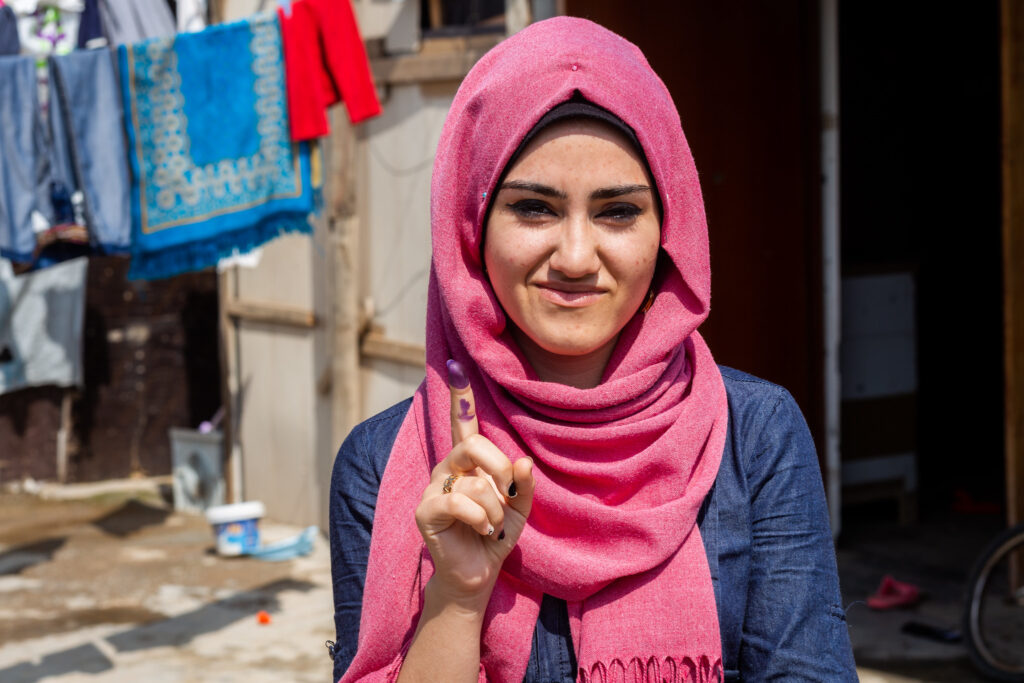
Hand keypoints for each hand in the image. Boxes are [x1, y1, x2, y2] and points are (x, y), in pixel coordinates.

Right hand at [414, 359, 534, 607]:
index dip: (459, 396)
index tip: (456, 365)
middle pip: (474, 445)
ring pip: (475, 481)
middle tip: (508, 496)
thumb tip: (522, 460)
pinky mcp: (426, 511)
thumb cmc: (496, 534)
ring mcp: (434, 488)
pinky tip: (483, 532)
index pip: (462, 423)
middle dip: (500, 470)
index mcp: (469, 462)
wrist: (478, 574)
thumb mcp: (520, 507)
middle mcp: (448, 468)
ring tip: (492, 526)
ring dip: (495, 509)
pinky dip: (482, 519)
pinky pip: (460, 502)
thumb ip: (523, 484)